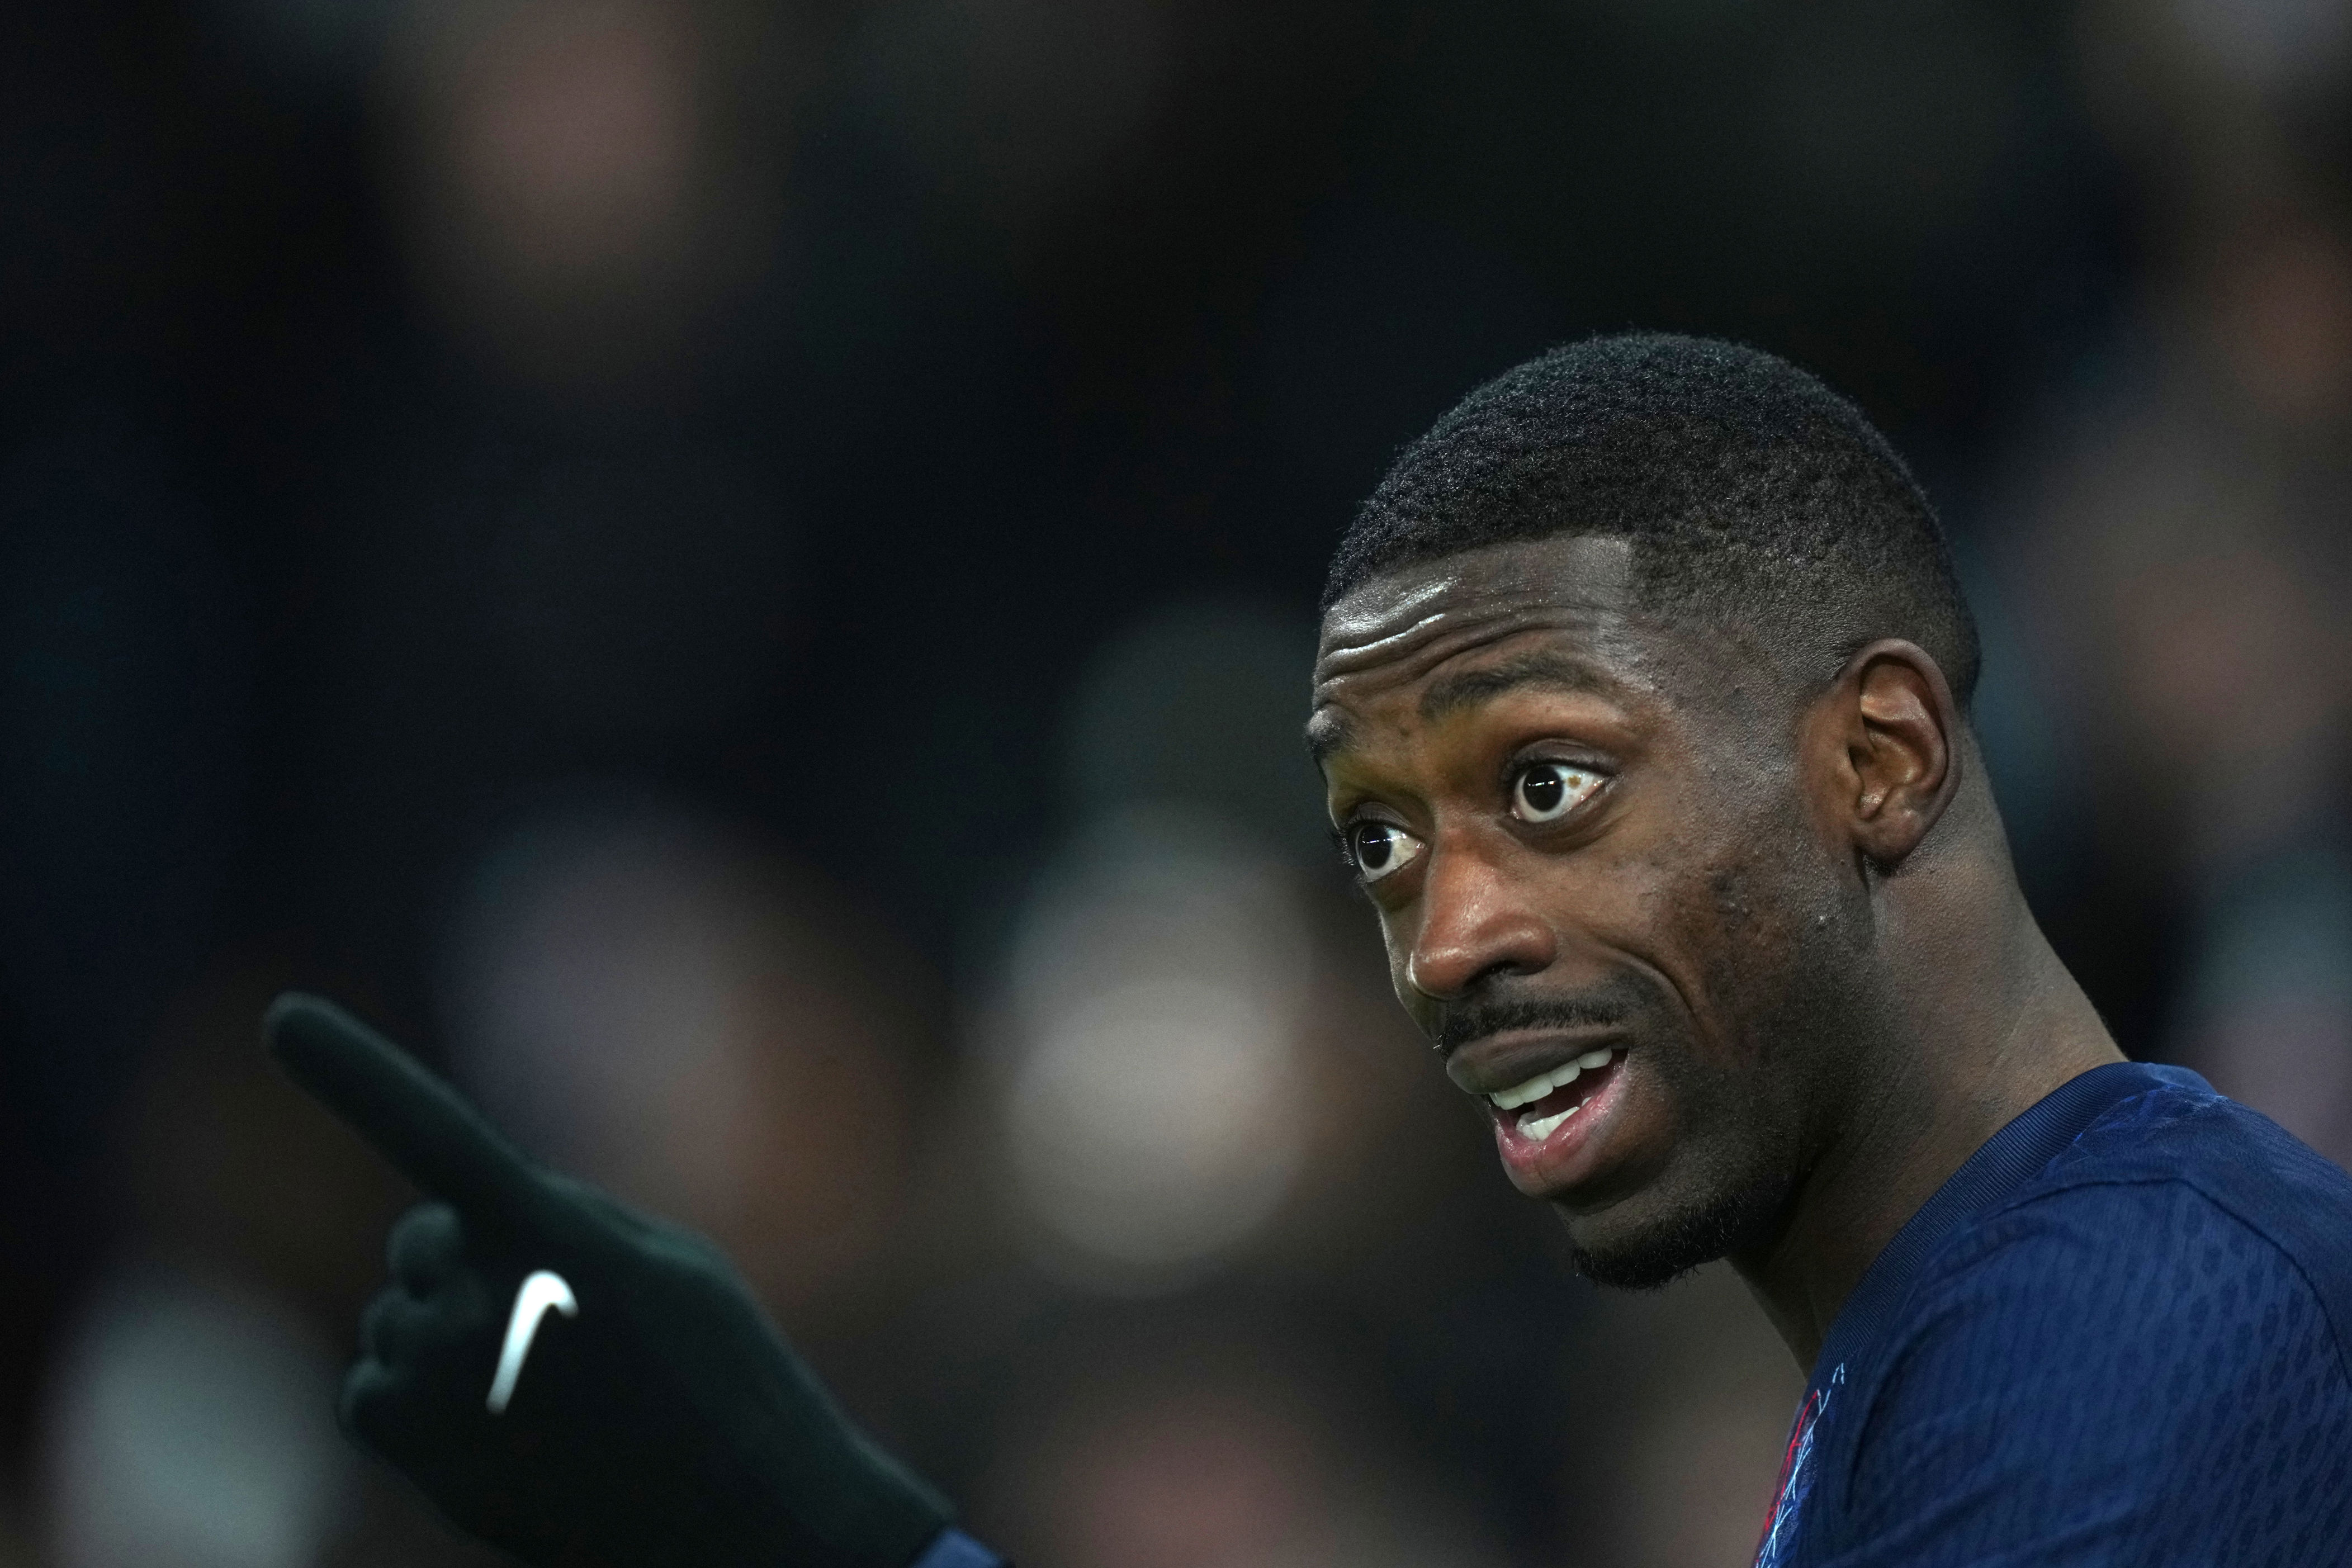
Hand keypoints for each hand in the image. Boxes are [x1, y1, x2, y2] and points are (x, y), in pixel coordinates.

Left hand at [265, 992, 953, 1567]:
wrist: (733, 1526)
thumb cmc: (723, 1385)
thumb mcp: (672, 1268)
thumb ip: (569, 1221)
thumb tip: (481, 1217)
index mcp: (556, 1239)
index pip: (437, 1133)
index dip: (356, 1072)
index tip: (281, 1020)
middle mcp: (481, 1305)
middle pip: (424, 1243)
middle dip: (455, 1258)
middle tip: (533, 1311)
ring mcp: (440, 1385)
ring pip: (396, 1321)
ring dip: (444, 1338)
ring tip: (540, 1393)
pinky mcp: (416, 1454)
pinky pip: (368, 1393)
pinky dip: (408, 1400)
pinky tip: (484, 1427)